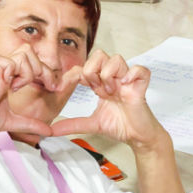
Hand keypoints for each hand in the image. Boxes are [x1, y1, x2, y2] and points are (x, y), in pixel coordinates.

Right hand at [0, 47, 62, 139]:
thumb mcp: (12, 122)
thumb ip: (30, 124)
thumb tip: (47, 131)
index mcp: (8, 77)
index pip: (31, 61)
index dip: (45, 71)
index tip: (52, 87)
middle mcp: (4, 71)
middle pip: (29, 51)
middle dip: (43, 68)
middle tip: (46, 85)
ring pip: (24, 53)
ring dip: (29, 71)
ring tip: (19, 87)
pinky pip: (10, 62)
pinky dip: (17, 74)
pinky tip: (10, 87)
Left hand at [52, 50, 169, 150]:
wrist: (138, 137)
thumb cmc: (120, 127)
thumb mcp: (92, 124)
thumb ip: (72, 124)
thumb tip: (51, 130)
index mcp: (101, 84)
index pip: (86, 65)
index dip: (77, 74)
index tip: (74, 89)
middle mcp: (114, 78)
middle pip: (100, 55)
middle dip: (92, 70)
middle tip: (95, 89)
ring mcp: (127, 81)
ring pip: (116, 59)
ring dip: (109, 75)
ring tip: (111, 92)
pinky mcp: (141, 86)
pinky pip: (140, 70)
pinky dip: (132, 75)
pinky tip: (126, 86)